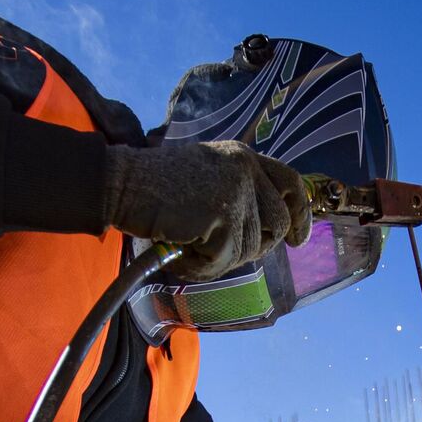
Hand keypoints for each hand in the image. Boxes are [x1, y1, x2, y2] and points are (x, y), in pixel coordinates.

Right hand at [103, 140, 311, 278]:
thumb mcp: (208, 176)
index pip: (291, 183)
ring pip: (250, 248)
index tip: (298, 240)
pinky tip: (181, 251)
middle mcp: (245, 169)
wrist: (121, 183)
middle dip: (255, 247)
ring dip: (219, 257)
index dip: (300, 215)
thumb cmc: (156, 188)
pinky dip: (201, 265)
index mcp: (243, 157)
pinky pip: (225, 259)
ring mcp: (236, 191)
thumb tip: (270, 231)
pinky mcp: (222, 215)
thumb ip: (239, 193)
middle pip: (278, 224)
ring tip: (189, 244)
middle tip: (222, 250)